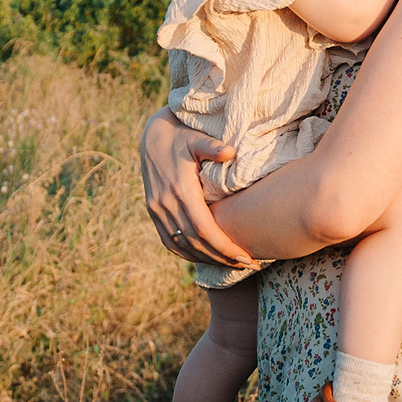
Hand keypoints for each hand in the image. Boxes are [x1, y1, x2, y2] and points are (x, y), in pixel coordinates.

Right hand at [139, 109, 255, 267]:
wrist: (153, 136)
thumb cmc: (183, 136)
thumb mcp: (198, 138)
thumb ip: (213, 147)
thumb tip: (231, 152)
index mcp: (180, 189)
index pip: (203, 229)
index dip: (224, 247)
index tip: (245, 257)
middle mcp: (166, 203)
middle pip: (195, 242)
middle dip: (222, 258)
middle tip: (248, 265)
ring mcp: (157, 210)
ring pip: (183, 246)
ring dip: (208, 259)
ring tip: (233, 264)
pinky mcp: (153, 212)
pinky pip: (170, 241)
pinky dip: (189, 253)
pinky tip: (207, 257)